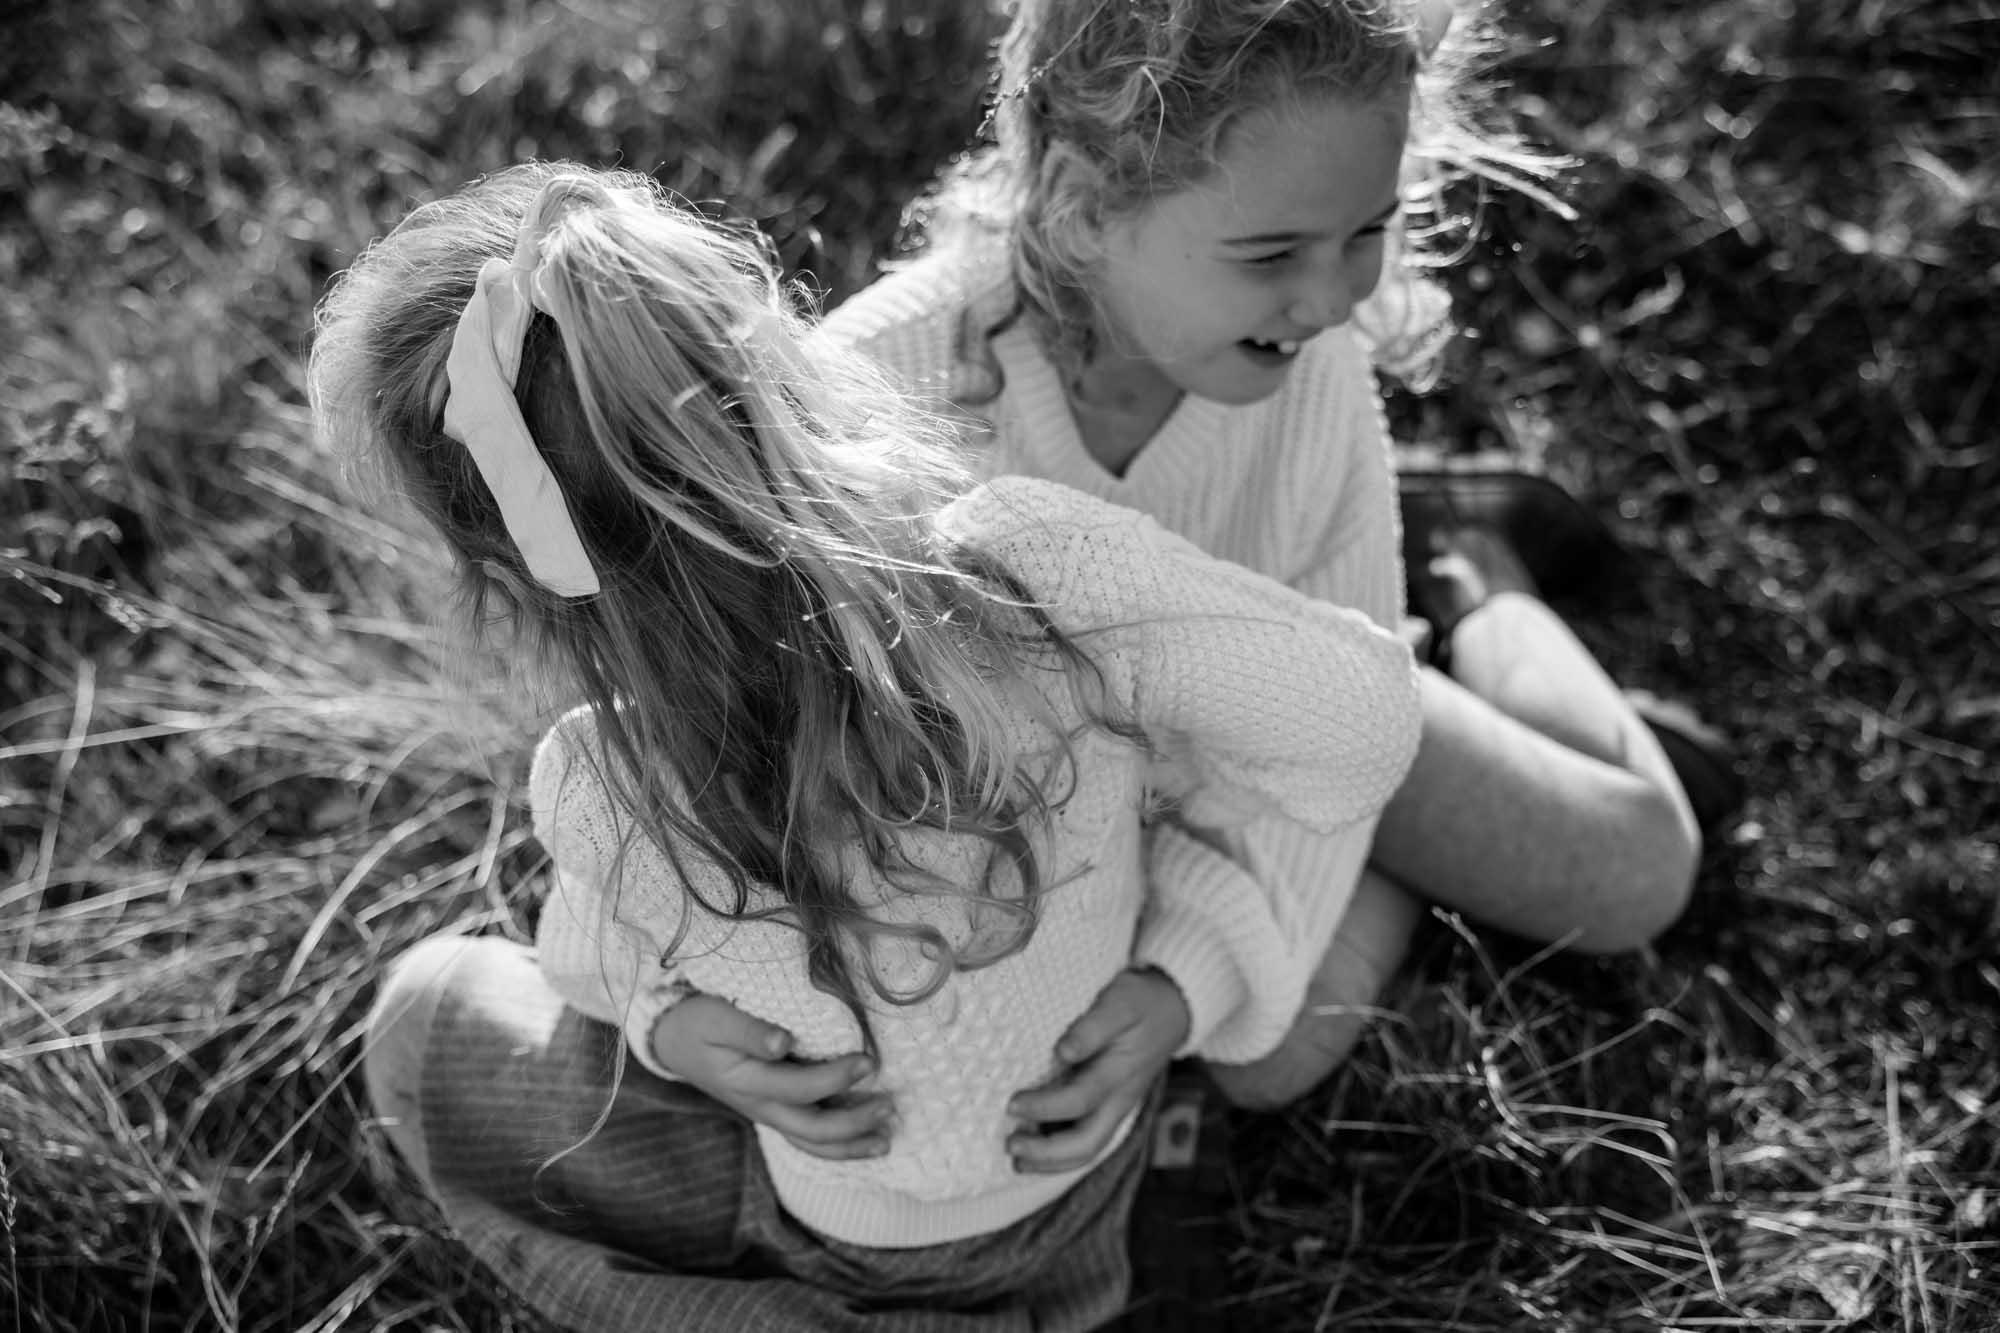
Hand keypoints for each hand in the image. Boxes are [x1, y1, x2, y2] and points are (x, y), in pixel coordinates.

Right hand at [648, 993, 893, 1159]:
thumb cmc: (699, 1022)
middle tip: (890, 1105)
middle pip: (811, 1129)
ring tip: (885, 1141)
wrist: (674, 1040)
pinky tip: (865, 1142)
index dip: (836, 1077)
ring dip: (850, 1146)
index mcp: (748, 1082)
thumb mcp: (716, 1018)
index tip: (869, 1060)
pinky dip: (837, 1146)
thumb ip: (749, 1031)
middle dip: (853, 1123)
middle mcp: (760, 1106)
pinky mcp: (774, 1110)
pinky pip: (807, 1138)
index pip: (798, 1088)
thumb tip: (784, 1042)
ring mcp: (768, 1113)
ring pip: (810, 1143)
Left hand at [1005, 966, 1189, 1174]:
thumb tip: (1063, 1051)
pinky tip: (1033, 1153)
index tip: (1012, 1103)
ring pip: (1087, 1151)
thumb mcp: (1120, 1003)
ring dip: (1051, 1161)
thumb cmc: (1140, 1003)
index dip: (1044, 1107)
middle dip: (1047, 1153)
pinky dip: (1058, 1154)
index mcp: (1119, 1075)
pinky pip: (1086, 1141)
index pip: (1080, 1100)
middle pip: (1087, 1144)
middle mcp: (1119, 1101)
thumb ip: (1092, 1028)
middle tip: (1011, 1145)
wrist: (1173, 1010)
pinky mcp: (1110, 1109)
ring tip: (1017, 1159)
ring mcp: (1116, 1109)